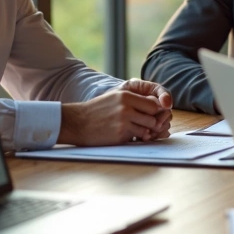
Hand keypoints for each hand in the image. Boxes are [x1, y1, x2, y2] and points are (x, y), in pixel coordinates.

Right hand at [58, 81, 172, 145]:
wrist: (76, 122)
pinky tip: (122, 135)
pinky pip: (136, 138)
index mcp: (126, 95)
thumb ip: (135, 100)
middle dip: (151, 123)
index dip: (155, 111)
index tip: (151, 115)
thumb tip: (157, 106)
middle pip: (153, 117)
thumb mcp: (115, 97)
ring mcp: (123, 122)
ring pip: (147, 129)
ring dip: (142, 131)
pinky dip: (132, 138)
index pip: (154, 103)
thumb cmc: (97, 110)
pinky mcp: (120, 135)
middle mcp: (126, 107)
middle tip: (144, 125)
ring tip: (131, 130)